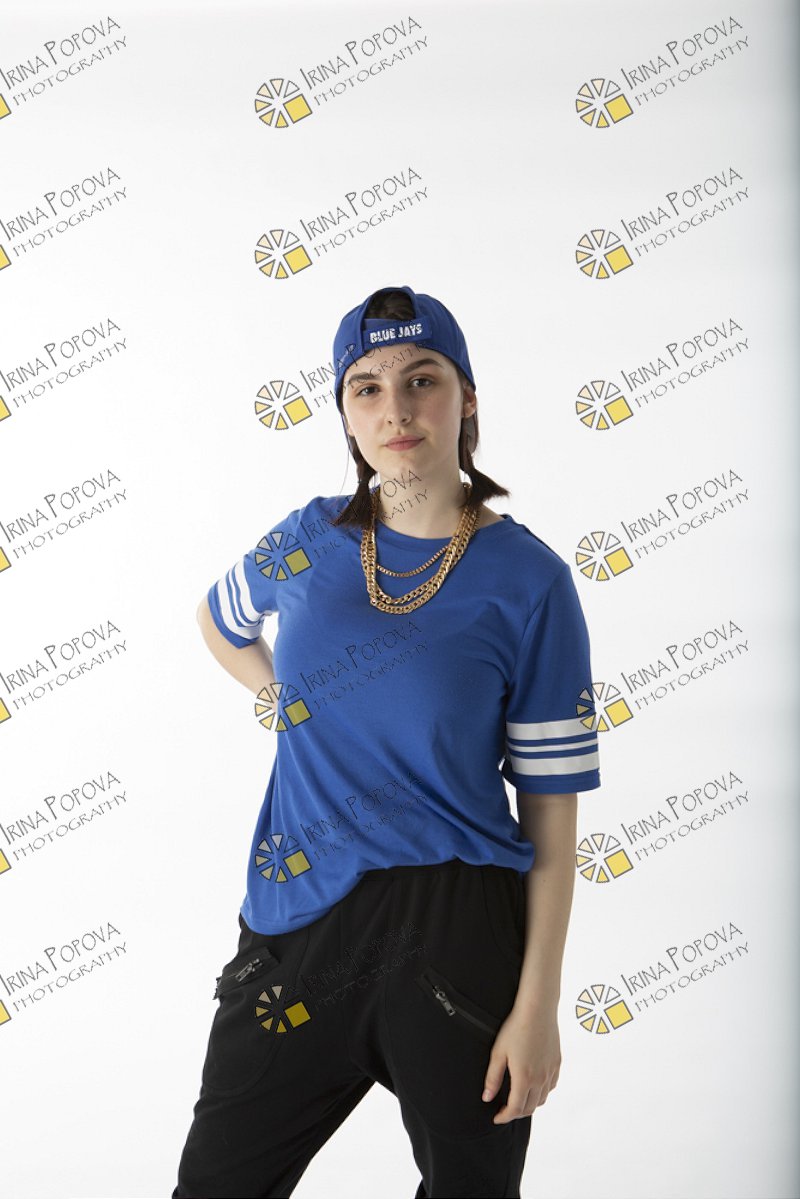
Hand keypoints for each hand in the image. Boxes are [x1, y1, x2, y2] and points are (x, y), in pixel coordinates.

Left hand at [482, 1004, 560, 1123]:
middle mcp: (540, 1079)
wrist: (538, 1010)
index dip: (504, 1117)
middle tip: (504, 1109)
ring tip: (518, 1099)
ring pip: (542, 1100)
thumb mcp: (498, 1052)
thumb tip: (487, 1097)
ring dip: (529, 1104)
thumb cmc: (515, 1028)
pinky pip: (551, 1087)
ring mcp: (550, 1072)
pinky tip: (534, 1086)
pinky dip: (542, 1093)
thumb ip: (492, 1077)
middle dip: (515, 1113)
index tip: (496, 1118)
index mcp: (524, 1078)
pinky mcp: (557, 1064)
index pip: (515, 1109)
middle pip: (529, 1108)